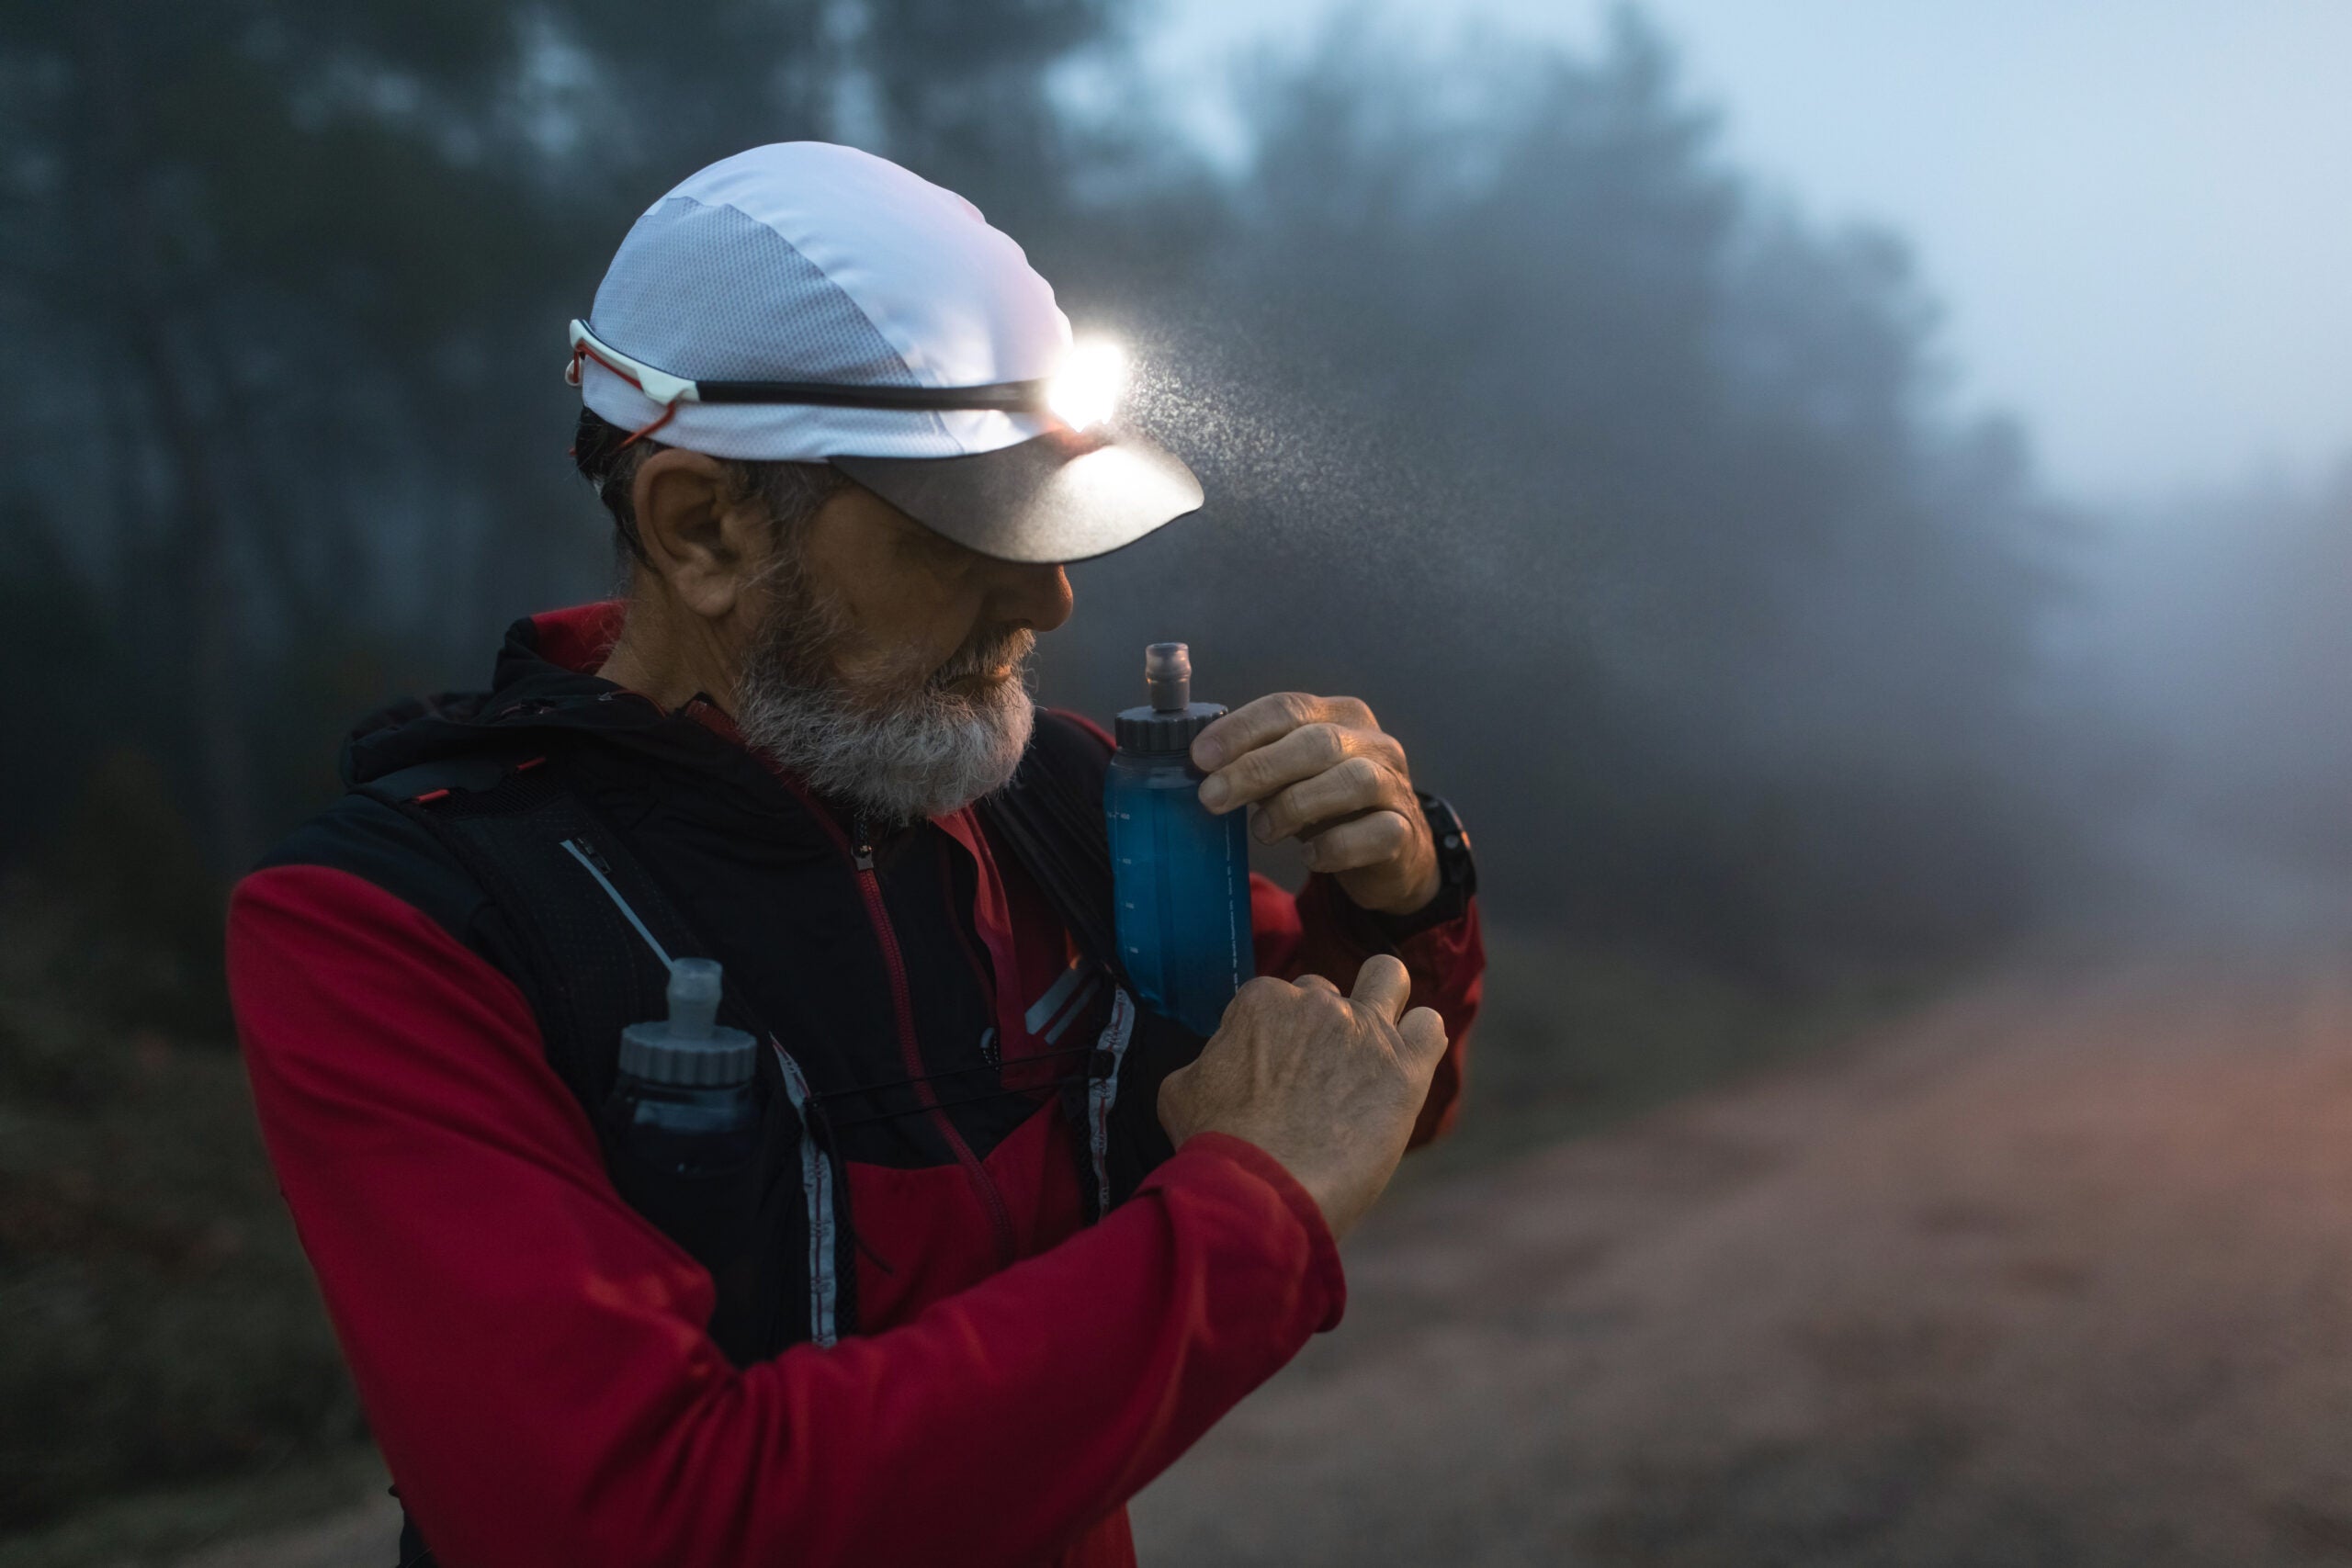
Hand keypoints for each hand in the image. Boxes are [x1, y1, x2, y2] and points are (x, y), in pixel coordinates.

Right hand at [1158, 956, 1449, 1240]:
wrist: (1261, 1191)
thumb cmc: (1215, 1145)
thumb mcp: (1180, 1089)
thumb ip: (1209, 1057)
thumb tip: (1221, 1058)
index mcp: (1262, 1001)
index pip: (1276, 998)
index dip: (1274, 1036)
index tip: (1274, 1073)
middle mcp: (1317, 1002)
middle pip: (1327, 993)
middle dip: (1322, 1026)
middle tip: (1316, 1075)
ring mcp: (1366, 1030)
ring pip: (1389, 978)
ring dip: (1383, 1000)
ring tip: (1374, 1045)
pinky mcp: (1406, 1068)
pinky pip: (1430, 1026)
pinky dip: (1420, 1041)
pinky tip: (1403, 1071)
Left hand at [1192, 693, 1439, 915]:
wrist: (1394, 852)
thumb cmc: (1329, 804)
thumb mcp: (1292, 776)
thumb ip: (1256, 763)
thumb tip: (1201, 769)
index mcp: (1340, 716)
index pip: (1288, 708)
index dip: (1242, 729)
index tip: (1200, 757)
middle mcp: (1373, 743)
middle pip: (1316, 743)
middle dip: (1257, 768)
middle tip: (1211, 797)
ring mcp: (1394, 786)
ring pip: (1352, 781)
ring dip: (1295, 804)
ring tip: (1261, 831)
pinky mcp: (1404, 832)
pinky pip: (1376, 833)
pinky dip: (1336, 845)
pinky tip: (1309, 856)